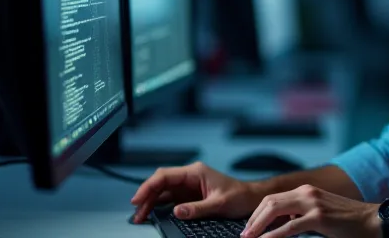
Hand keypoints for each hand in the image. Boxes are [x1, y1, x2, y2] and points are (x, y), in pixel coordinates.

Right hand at [130, 161, 263, 222]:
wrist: (251, 198)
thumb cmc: (240, 196)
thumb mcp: (219, 204)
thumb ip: (197, 208)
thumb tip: (177, 212)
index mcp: (195, 172)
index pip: (165, 175)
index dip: (149, 187)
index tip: (138, 199)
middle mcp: (189, 176)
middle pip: (160, 182)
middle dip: (146, 196)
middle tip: (137, 212)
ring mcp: (189, 185)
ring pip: (163, 190)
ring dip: (151, 201)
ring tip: (141, 216)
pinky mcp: (190, 195)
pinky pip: (170, 198)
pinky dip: (160, 205)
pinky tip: (153, 213)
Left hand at [240, 184, 380, 237]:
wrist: (374, 222)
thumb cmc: (349, 222)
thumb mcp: (322, 215)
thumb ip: (303, 215)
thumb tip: (284, 224)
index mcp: (306, 191)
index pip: (273, 199)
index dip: (257, 214)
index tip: (249, 229)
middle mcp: (307, 193)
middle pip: (269, 202)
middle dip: (253, 219)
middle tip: (244, 235)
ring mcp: (312, 203)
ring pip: (274, 210)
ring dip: (258, 226)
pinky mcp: (319, 217)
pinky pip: (289, 227)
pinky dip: (273, 235)